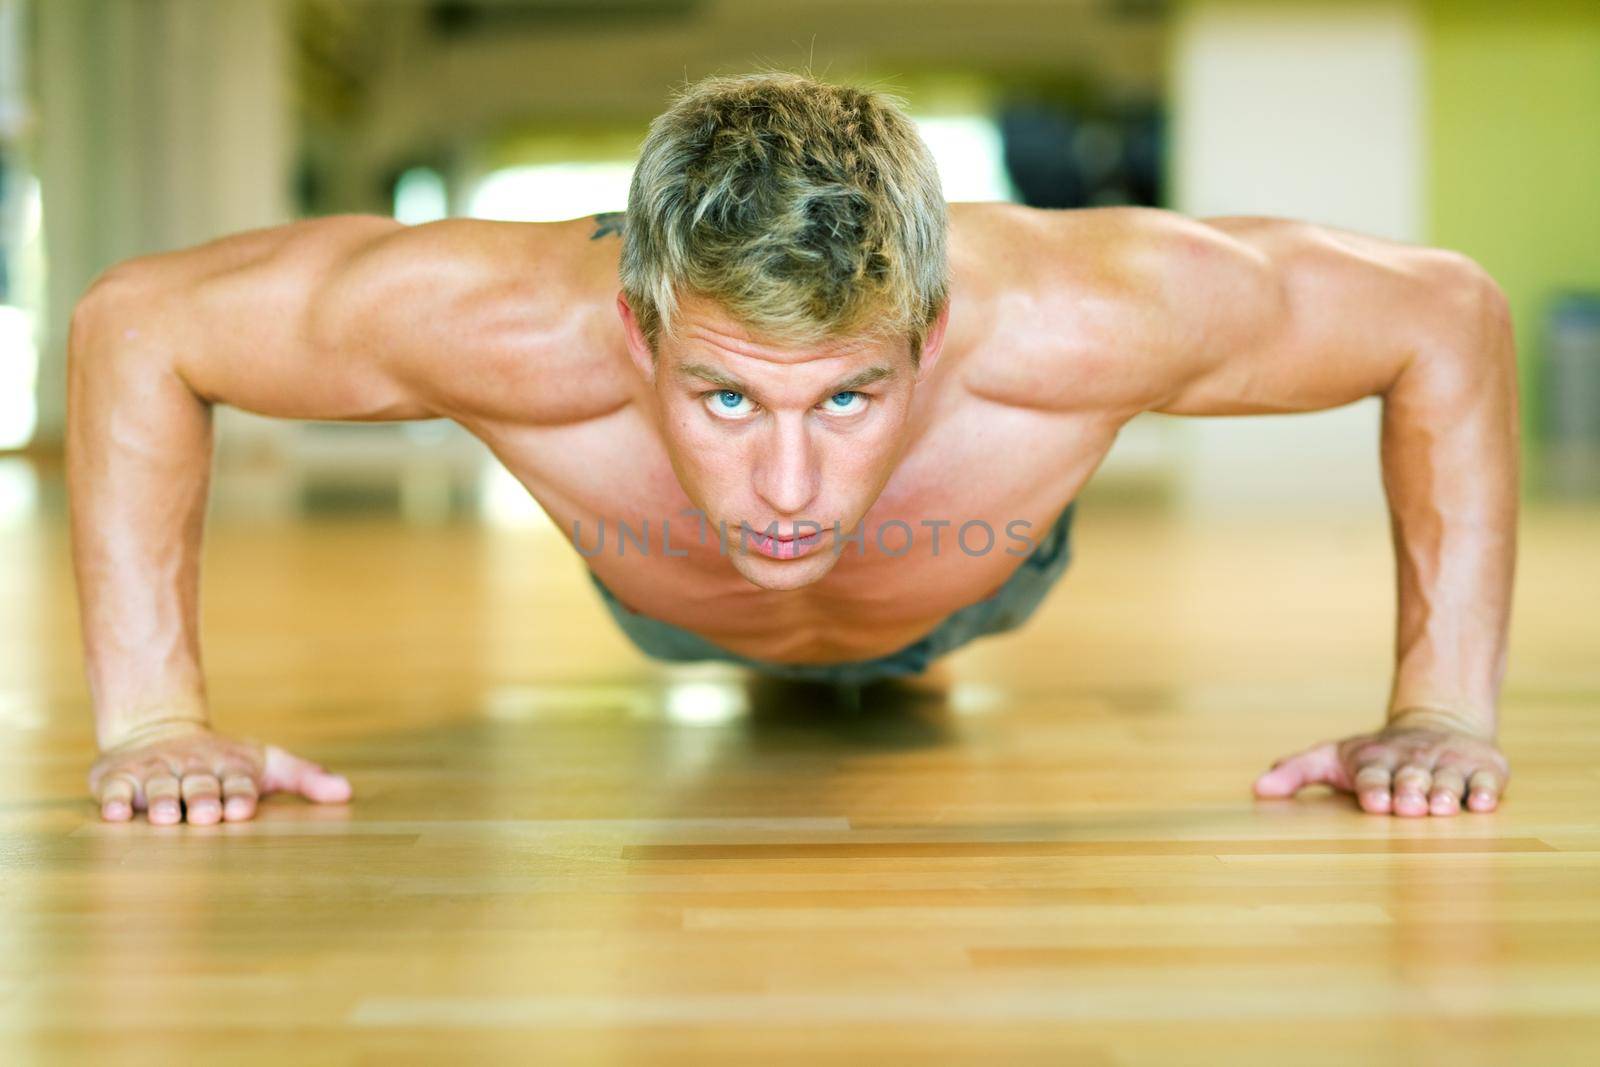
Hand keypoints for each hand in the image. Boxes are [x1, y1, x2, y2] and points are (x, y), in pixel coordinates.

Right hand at [87, 722, 351, 824]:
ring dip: (160, 801)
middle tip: (205, 815)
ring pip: (158, 788)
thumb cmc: (224, 761)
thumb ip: (306, 778)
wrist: (159, 731)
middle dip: (202, 799)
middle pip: (199, 786)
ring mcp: (155, 773)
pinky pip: (113, 790)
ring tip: (163, 816)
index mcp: (229, 768)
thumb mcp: (267, 764)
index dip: (239, 794)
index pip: (237, 783)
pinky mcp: (119, 778)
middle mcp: (193, 770)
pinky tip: (114, 812)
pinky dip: (113, 800)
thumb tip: (348, 793)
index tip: (243, 808)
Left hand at [1252, 707, 1508, 815]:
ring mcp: (1449, 764)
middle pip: (1410, 779)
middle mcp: (1413, 762)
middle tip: (1408, 807)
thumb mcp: (1332, 758)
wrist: (1438, 723)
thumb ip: (1297, 773)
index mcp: (1376, 761)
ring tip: (1441, 807)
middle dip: (1409, 792)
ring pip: (1448, 781)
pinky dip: (1486, 791)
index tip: (1373, 802)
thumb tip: (1257, 790)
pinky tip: (1484, 802)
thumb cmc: (1375, 755)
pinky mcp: (1484, 767)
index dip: (1373, 787)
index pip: (1372, 775)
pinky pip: (1487, 781)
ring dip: (1445, 794)